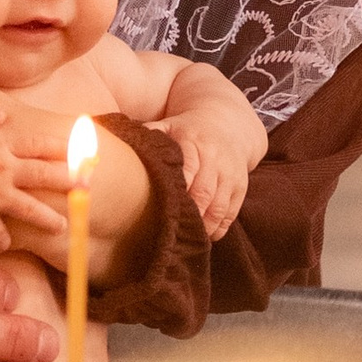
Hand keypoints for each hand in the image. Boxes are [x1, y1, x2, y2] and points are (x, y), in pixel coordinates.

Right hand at [0, 102, 65, 254]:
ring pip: (30, 209)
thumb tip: (0, 117)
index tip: (77, 152)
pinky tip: (5, 244)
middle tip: (87, 186)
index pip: (38, 144)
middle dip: (68, 180)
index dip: (59, 148)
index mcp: (1, 143)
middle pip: (43, 175)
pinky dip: (1, 240)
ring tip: (63, 226)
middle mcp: (4, 169)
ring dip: (48, 218)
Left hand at [154, 109, 250, 239]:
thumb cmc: (188, 130)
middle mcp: (215, 159)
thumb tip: (120, 146)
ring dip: (204, 226)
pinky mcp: (240, 186)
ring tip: (188, 238)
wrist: (228, 123)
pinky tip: (206, 236)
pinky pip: (231, 212)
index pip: (188, 169)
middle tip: (172, 231)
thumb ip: (150, 135)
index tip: (164, 208)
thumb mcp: (169, 125)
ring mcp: (230, 174)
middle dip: (190, 214)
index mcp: (193, 143)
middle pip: (204, 192)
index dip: (178, 190)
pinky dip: (219, 228)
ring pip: (219, 206)